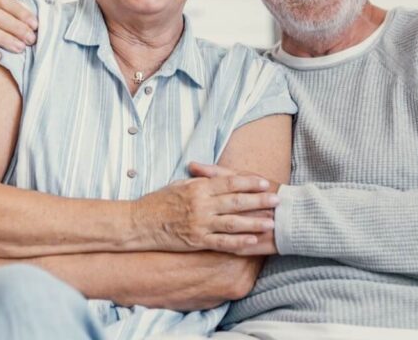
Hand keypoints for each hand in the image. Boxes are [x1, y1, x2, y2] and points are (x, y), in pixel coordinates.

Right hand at [133, 174, 279, 254]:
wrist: (139, 223)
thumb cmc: (158, 202)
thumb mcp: (178, 184)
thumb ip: (199, 180)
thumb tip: (214, 174)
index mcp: (198, 188)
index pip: (229, 183)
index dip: (249, 183)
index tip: (265, 183)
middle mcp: (201, 205)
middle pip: (236, 201)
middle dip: (259, 201)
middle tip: (277, 200)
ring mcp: (200, 224)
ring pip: (233, 222)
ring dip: (254, 222)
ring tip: (271, 223)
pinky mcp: (196, 241)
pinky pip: (221, 242)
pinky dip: (238, 242)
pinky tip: (253, 241)